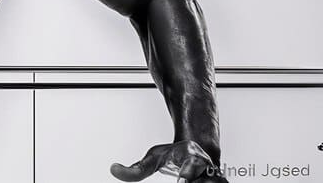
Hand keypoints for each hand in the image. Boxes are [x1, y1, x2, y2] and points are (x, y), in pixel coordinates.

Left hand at [111, 140, 227, 181]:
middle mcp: (209, 167)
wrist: (197, 152)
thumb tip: (113, 170)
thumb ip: (135, 169)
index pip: (193, 164)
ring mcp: (218, 178)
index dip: (188, 175)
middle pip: (207, 182)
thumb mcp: (153, 158)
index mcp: (192, 155)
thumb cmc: (174, 156)